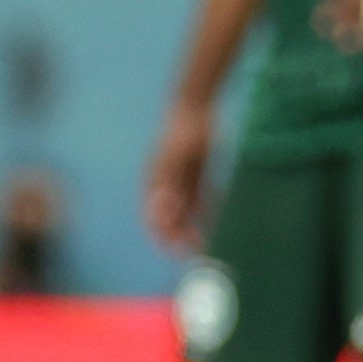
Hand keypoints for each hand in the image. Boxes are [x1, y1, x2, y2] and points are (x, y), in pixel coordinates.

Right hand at [142, 99, 213, 254]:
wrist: (195, 109)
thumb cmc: (183, 132)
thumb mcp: (176, 157)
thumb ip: (168, 184)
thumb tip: (162, 212)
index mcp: (153, 183)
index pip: (152, 217)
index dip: (160, 235)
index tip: (173, 250)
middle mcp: (163, 186)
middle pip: (168, 219)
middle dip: (178, 238)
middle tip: (193, 252)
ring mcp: (179, 184)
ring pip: (184, 215)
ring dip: (190, 231)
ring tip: (203, 246)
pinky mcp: (194, 180)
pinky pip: (198, 204)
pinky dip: (202, 217)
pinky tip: (210, 226)